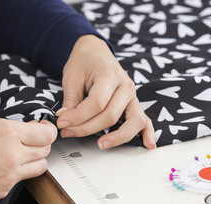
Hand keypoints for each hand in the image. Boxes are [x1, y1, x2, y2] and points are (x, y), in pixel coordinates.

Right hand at [0, 118, 56, 200]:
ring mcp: (10, 174)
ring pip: (40, 167)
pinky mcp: (3, 189)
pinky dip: (18, 173)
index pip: (46, 134)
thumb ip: (12, 127)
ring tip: (23, 155)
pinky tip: (4, 168)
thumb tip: (30, 128)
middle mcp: (13, 154)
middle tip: (33, 140)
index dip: (49, 131)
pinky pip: (21, 180)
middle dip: (42, 143)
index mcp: (8, 133)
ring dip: (36, 159)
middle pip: (45, 150)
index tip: (45, 129)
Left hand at [56, 35, 154, 149]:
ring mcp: (132, 96)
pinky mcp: (133, 104)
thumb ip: (71, 100)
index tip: (62, 122)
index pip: (97, 103)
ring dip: (117, 137)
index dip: (78, 116)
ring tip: (101, 144)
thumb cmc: (84, 62)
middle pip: (110, 116)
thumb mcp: (72, 77)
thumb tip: (66, 120)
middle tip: (68, 131)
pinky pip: (144, 120)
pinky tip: (148, 144)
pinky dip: (147, 133)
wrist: (95, 52)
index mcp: (109, 74)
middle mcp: (125, 86)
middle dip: (87, 128)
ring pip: (132, 122)